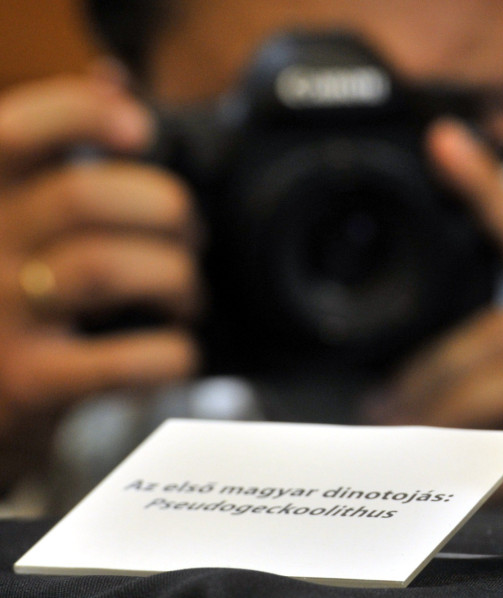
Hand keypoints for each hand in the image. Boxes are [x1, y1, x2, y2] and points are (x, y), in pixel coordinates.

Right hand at [0, 72, 200, 487]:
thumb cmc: (14, 298)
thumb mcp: (18, 217)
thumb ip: (57, 150)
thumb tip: (112, 79)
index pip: (12, 133)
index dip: (79, 115)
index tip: (137, 128)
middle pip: (82, 198)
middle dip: (165, 209)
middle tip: (189, 236)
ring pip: (106, 268)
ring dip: (173, 277)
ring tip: (185, 295)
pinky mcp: (26, 385)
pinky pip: (122, 359)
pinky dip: (171, 353)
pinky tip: (175, 352)